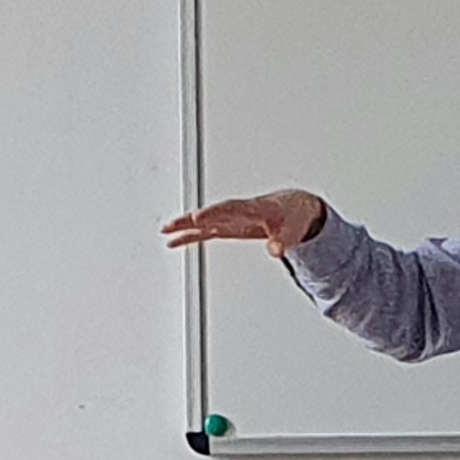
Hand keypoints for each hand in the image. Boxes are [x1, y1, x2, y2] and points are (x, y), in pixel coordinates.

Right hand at [161, 189, 329, 257]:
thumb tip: (275, 251)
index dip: (215, 212)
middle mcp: (239, 211)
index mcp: (255, 208)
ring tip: (164, 231)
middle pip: (211, 212)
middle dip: (193, 217)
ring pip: (203, 221)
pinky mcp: (228, 227)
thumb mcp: (294, 230)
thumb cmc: (294, 216)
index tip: (199, 216)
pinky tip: (173, 242)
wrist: (294, 208)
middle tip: (174, 223)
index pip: (231, 209)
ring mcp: (231, 219)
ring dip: (184, 225)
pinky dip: (189, 236)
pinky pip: (204, 231)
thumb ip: (284, 241)